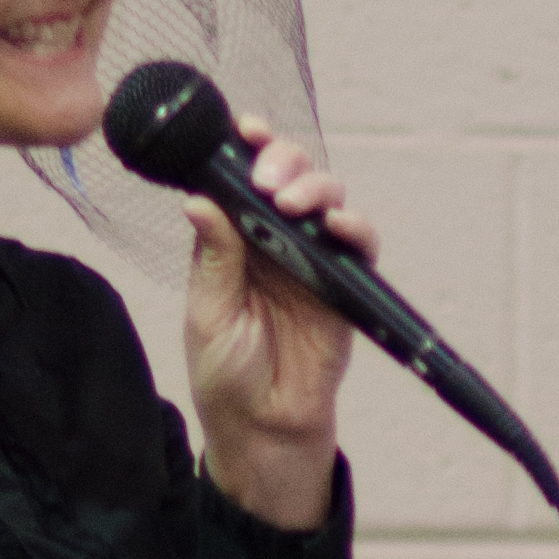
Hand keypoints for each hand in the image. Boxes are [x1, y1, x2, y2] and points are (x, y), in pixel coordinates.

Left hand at [186, 118, 358, 528]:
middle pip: (289, 176)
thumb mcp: (209, 312)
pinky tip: (338, 224)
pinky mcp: (345, 286)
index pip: (242, 179)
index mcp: (234, 240)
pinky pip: (359, 246)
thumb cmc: (226, 374)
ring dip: (315, 187)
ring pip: (326, 199)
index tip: (244, 130)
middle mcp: (275, 241)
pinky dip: (355, 227)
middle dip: (283, 161)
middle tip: (269, 179)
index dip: (247, 148)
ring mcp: (313, 260)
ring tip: (295, 203)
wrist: (263, 428)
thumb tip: (199, 199)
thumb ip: (213, 257)